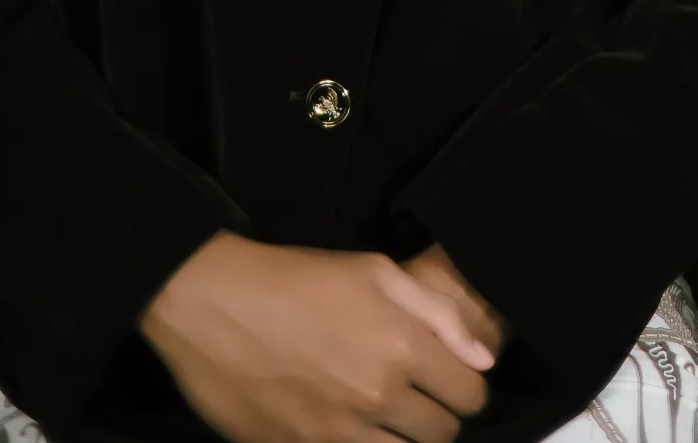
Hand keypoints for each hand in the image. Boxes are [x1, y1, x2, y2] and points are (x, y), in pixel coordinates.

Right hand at [140, 231, 492, 442]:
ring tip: (384, 416)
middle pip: (442, 434)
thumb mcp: (375, 270)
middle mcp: (376, 395)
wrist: (214, 305)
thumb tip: (483, 359)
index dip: (466, 386)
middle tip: (415, 396)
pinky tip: (351, 428)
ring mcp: (337, 434)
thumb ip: (439, 313)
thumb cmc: (297, 279)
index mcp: (401, 345)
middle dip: (437, 415)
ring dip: (402, 440)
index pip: (471, 395)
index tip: (448, 377)